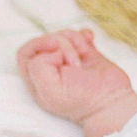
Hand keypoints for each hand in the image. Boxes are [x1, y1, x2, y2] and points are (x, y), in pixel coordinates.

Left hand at [17, 28, 135, 124]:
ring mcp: (68, 59)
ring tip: (85, 55)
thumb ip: (38, 67)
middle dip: (62, 44)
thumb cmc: (81, 100)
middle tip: (76, 62)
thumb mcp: (50, 91)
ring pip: (63, 35)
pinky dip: (84, 34)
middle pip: (46, 40)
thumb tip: (52, 51)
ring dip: (75, 40)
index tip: (55, 46)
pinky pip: (79, 35)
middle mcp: (50, 68)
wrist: (111, 102)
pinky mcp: (84, 54)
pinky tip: (90, 40)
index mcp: (37, 79)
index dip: (38, 44)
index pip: (25, 53)